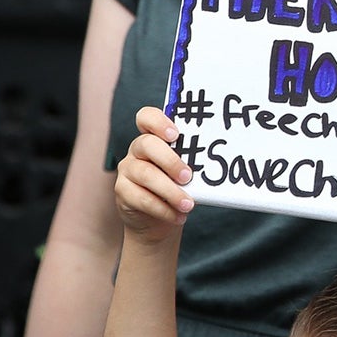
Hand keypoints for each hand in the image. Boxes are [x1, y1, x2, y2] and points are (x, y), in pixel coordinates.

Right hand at [113, 106, 192, 240]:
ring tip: (188, 204)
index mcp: (154, 137)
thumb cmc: (178, 186)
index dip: (158, 122)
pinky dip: (163, 209)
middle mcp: (137, 150)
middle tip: (188, 176)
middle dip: (170, 161)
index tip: (175, 134)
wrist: (159, 218)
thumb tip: (214, 162)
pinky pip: (141, 198)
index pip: (146, 117)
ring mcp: (127, 169)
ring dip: (170, 191)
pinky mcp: (122, 191)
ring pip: (145, 174)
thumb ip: (192, 161)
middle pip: (147, 145)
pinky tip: (178, 215)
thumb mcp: (185, 170)